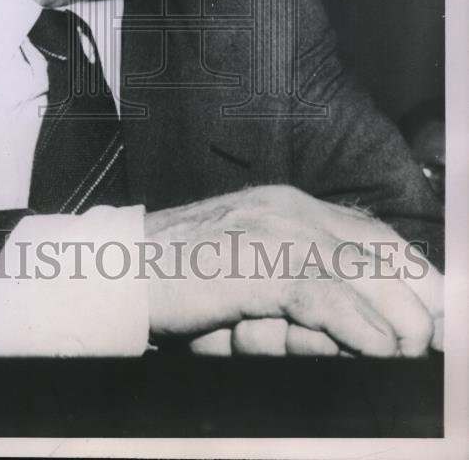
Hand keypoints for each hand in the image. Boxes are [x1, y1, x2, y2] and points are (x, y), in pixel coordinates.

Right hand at [144, 185, 442, 356]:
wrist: (122, 271)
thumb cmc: (183, 278)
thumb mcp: (250, 267)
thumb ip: (299, 276)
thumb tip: (358, 317)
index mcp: (289, 205)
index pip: (373, 235)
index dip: (412, 274)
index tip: (435, 312)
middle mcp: (290, 210)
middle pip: (382, 254)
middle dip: (417, 301)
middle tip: (431, 343)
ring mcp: (277, 233)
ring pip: (366, 278)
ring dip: (396, 325)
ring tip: (407, 353)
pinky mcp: (262, 266)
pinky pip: (330, 301)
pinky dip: (361, 333)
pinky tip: (377, 353)